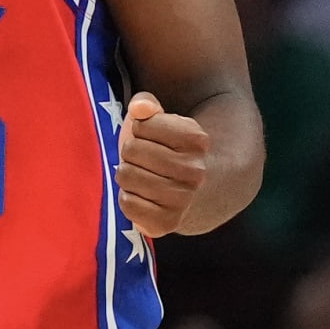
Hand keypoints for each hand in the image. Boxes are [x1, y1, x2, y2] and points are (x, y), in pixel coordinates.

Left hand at [116, 92, 209, 237]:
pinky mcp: (167, 223)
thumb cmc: (173, 150)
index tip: (152, 138)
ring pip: (125, 175)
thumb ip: (147, 105)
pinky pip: (127, 204)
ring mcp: (183, 199)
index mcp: (197, 140)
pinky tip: (142, 195)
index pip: (142, 125)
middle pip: (131, 149)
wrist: (204, 193)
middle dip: (131, 151)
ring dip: (127, 174)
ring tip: (141, 175)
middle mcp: (195, 171)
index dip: (140, 129)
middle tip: (144, 159)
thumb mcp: (165, 122)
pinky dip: (128, 198)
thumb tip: (139, 108)